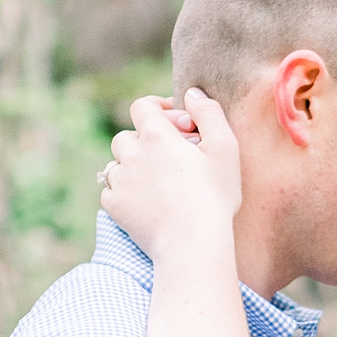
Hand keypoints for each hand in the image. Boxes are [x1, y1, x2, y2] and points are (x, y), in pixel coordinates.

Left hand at [98, 88, 241, 261]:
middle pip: (125, 137)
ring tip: (157, 181)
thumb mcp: (225, 147)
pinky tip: (145, 200)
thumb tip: (191, 94)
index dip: (156, 108)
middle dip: (144, 141)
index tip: (174, 121)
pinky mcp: (115, 208)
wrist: (192, 241)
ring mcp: (120, 182)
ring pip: (116, 164)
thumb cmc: (214, 194)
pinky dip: (125, 191)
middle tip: (169, 157)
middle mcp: (131, 154)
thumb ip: (208, 112)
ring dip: (133, 167)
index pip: (142, 106)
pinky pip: (111, 191)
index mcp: (156, 135)